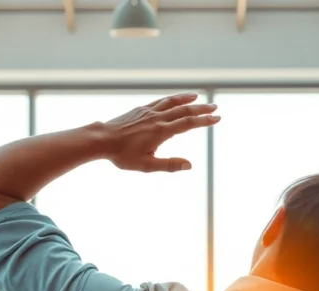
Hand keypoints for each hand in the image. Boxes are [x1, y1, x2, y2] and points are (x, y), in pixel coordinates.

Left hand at [101, 93, 219, 172]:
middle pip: (184, 110)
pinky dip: (171, 98)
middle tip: (215, 107)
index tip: (217, 118)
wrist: (102, 140)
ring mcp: (148, 112)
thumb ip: (169, 165)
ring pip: (172, 102)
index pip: (188, 124)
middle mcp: (157, 118)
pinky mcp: (141, 109)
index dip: (204, 121)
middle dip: (201, 109)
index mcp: (160, 132)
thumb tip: (190, 165)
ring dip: (187, 99)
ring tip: (198, 97)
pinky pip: (160, 101)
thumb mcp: (146, 165)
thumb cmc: (122, 155)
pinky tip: (175, 99)